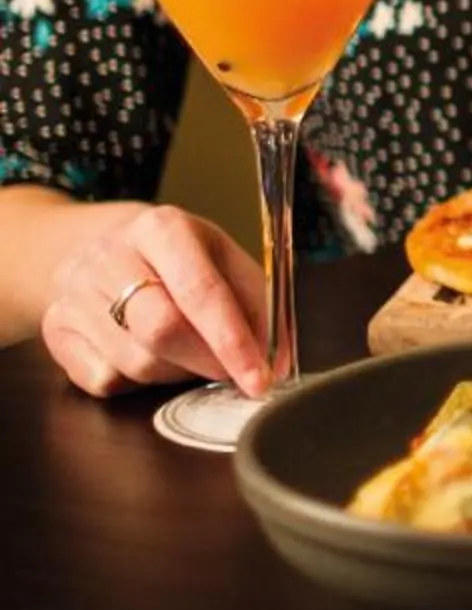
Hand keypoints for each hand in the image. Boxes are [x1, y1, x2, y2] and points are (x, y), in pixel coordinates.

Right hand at [38, 203, 272, 397]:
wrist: (94, 243)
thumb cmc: (176, 257)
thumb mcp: (223, 260)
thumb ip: (257, 306)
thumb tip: (279, 361)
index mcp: (161, 228)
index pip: (201, 292)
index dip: (234, 342)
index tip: (260, 379)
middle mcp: (109, 255)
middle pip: (161, 330)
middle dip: (206, 362)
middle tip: (228, 370)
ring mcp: (73, 293)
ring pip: (134, 362)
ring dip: (174, 372)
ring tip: (184, 351)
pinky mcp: (54, 328)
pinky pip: (103, 379)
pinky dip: (135, 381)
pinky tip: (144, 352)